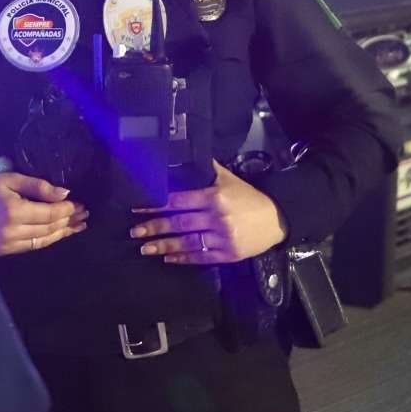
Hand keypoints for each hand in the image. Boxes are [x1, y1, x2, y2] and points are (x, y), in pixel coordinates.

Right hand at [0, 173, 88, 256]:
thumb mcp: (10, 179)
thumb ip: (38, 186)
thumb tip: (65, 194)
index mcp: (14, 211)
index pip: (50, 213)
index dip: (68, 210)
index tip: (81, 205)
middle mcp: (12, 231)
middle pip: (50, 228)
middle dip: (69, 221)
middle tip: (84, 215)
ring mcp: (7, 244)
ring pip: (43, 241)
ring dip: (62, 233)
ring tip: (77, 227)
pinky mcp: (3, 251)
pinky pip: (31, 246)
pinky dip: (46, 240)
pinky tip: (56, 234)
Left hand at [129, 161, 286, 264]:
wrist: (276, 219)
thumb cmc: (248, 197)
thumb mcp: (228, 179)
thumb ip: (206, 169)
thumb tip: (184, 152)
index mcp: (214, 197)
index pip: (179, 200)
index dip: (156, 205)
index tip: (137, 208)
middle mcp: (217, 218)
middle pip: (179, 223)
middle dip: (155, 227)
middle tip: (134, 232)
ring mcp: (222, 238)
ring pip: (187, 243)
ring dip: (164, 246)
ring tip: (144, 249)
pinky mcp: (228, 255)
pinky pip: (201, 257)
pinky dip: (184, 258)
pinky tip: (168, 258)